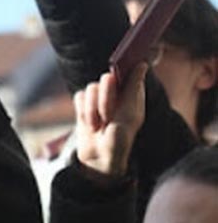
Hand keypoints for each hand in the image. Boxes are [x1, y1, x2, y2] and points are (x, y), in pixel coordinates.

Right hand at [73, 63, 147, 178]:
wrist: (100, 158)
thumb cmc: (120, 138)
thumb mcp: (130, 115)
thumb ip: (133, 88)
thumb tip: (142, 64)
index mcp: (132, 93)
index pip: (128, 70)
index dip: (124, 65)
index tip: (120, 68)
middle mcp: (116, 92)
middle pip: (106, 79)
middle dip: (106, 98)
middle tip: (108, 114)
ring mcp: (99, 98)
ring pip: (90, 89)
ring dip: (93, 110)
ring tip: (98, 125)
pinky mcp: (84, 104)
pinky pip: (79, 97)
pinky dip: (83, 112)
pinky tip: (90, 124)